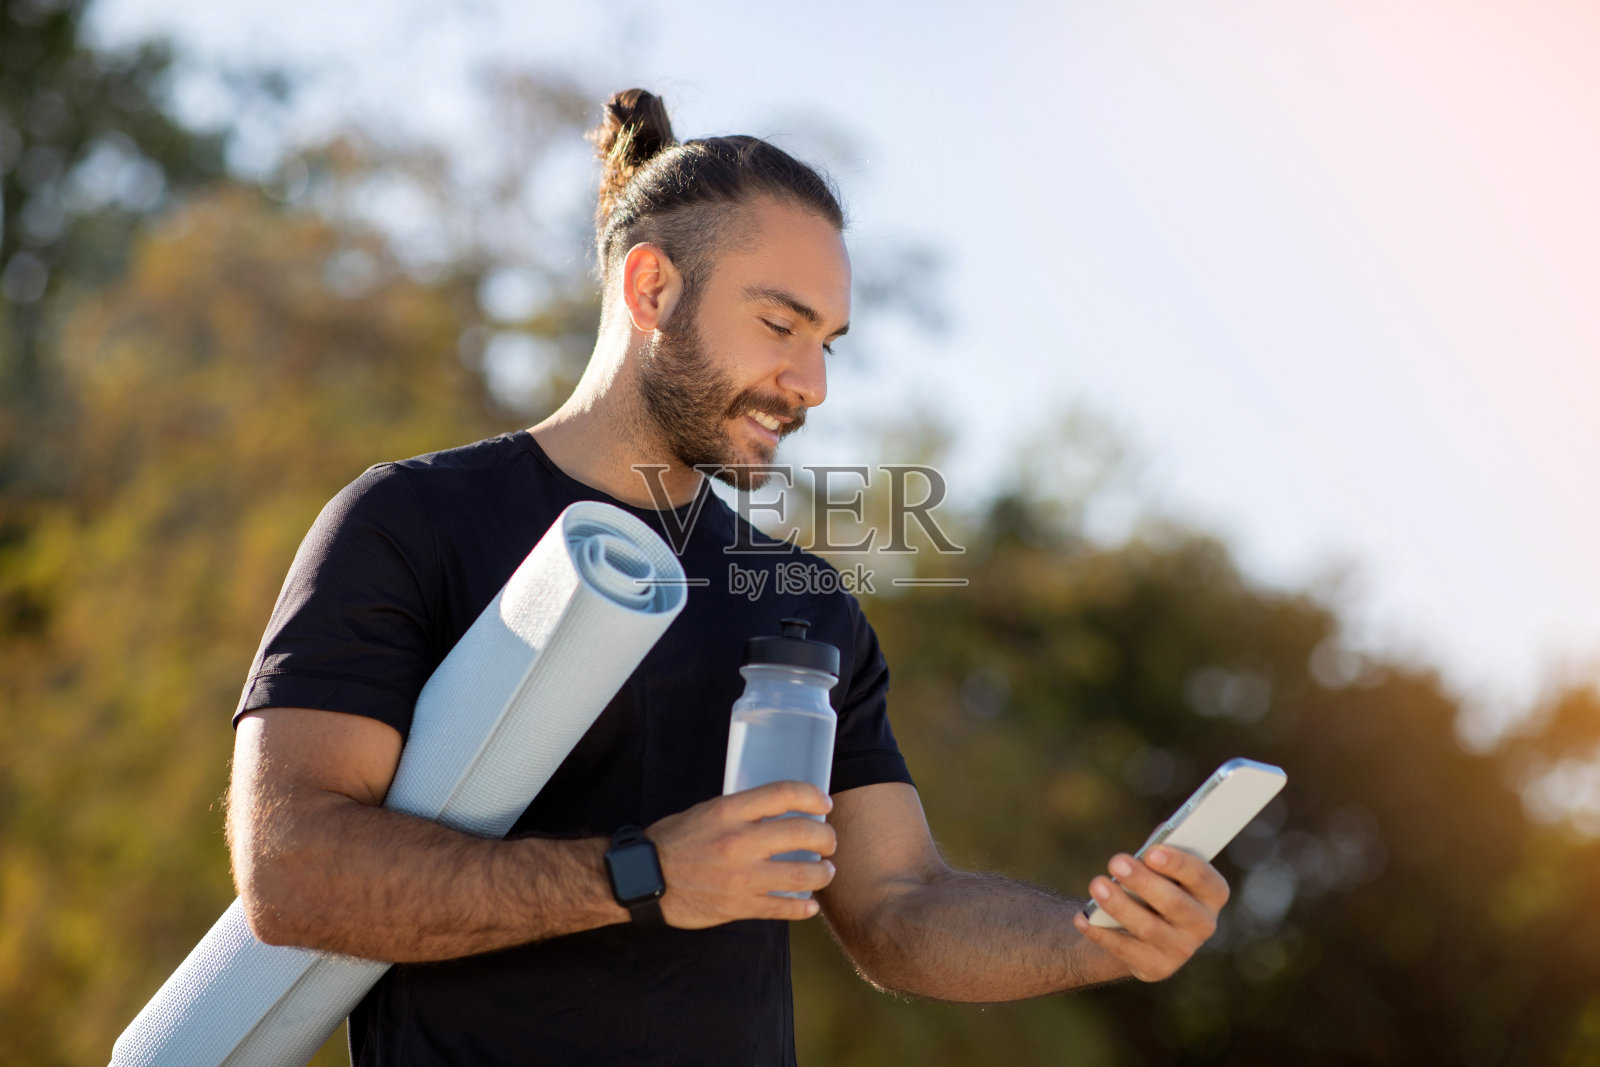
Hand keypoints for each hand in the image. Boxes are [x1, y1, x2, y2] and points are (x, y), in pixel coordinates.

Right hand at [646, 780, 837, 927]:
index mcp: (730, 810)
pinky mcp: (738, 906)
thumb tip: (778, 810)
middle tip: (829, 841)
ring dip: (823, 873)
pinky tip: (809, 904)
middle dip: (826, 837)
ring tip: (826, 871)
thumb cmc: (674, 840)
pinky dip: (803, 907)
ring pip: (802, 874)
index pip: (784, 794)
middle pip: (802, 833)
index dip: (813, 796)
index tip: (824, 804)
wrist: (644, 879)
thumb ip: (741, 810)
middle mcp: (739, 841)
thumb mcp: (707, 811)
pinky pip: (782, 908)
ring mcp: (741, 877)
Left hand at [1071, 846, 1229, 981]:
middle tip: (1116, 861)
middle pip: (1173, 903)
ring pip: (1148, 927)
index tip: (1151, 851)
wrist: (1140, 927)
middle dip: (1143, 881)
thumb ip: (1159, 853)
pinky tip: (1082, 918)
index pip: (1202, 877)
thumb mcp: (1163, 867)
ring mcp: (1181, 949)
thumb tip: (1149, 847)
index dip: (1178, 864)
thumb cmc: (1155, 884)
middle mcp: (1203, 924)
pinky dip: (1101, 933)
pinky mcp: (1157, 967)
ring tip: (1097, 885)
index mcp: (1212, 893)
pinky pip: (1125, 950)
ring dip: (1119, 905)